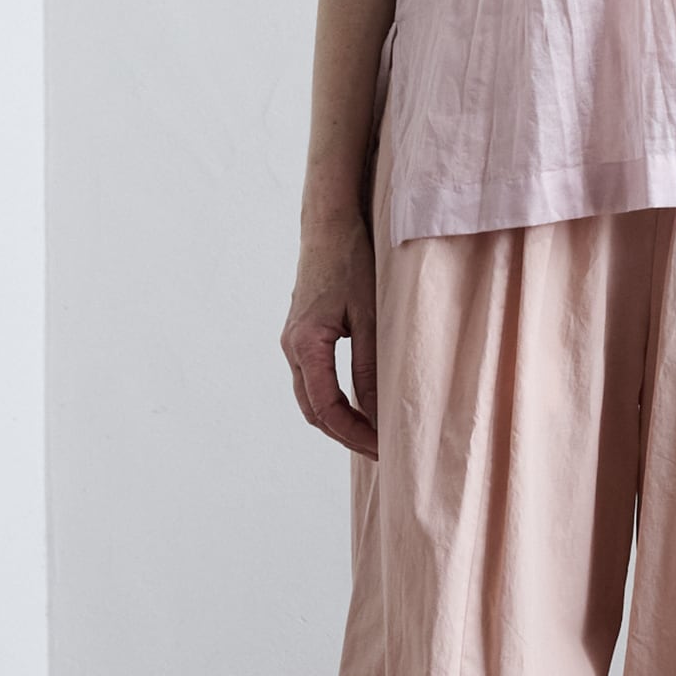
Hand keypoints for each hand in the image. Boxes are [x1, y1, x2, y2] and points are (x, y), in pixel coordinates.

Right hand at [282, 215, 378, 459]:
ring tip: (375, 434)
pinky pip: (314, 381)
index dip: (355, 435)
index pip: (326, 409)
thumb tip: (379, 414)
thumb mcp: (370, 316)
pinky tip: (362, 406)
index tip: (384, 448)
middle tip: (383, 451)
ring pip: (311, 399)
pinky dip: (334, 401)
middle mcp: (291, 348)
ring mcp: (293, 342)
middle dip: (347, 435)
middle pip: (314, 412)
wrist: (328, 224)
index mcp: (305, 345)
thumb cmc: (352, 261)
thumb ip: (371, 367)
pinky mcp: (302, 336)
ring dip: (339, 421)